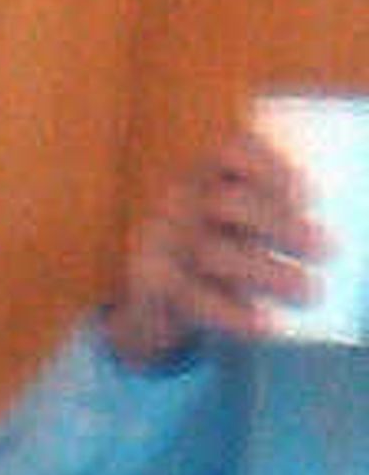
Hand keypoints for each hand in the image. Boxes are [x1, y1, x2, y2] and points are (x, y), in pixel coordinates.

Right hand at [101, 127, 320, 367]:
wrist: (155, 303)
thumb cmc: (219, 249)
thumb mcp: (241, 220)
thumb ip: (271, 214)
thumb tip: (326, 234)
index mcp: (206, 170)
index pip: (236, 150)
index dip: (273, 168)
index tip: (309, 195)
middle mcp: (180, 199)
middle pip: (227, 205)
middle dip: (280, 226)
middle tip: (324, 250)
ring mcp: (159, 242)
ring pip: (212, 254)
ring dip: (266, 273)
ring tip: (309, 291)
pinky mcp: (149, 285)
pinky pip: (193, 299)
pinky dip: (231, 314)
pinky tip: (263, 324)